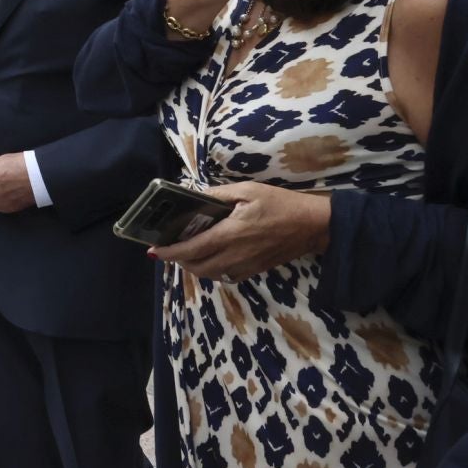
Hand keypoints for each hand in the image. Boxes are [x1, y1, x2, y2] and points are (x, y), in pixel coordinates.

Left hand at [150, 182, 328, 282]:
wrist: (313, 225)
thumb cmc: (279, 204)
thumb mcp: (247, 190)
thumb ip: (216, 195)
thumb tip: (192, 195)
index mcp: (230, 234)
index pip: (190, 249)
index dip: (169, 252)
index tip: (153, 250)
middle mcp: (234, 255)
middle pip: (196, 267)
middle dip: (178, 261)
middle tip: (169, 248)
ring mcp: (245, 266)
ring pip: (210, 274)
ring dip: (194, 267)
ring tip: (187, 252)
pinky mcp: (254, 271)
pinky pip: (226, 277)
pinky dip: (212, 270)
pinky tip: (210, 258)